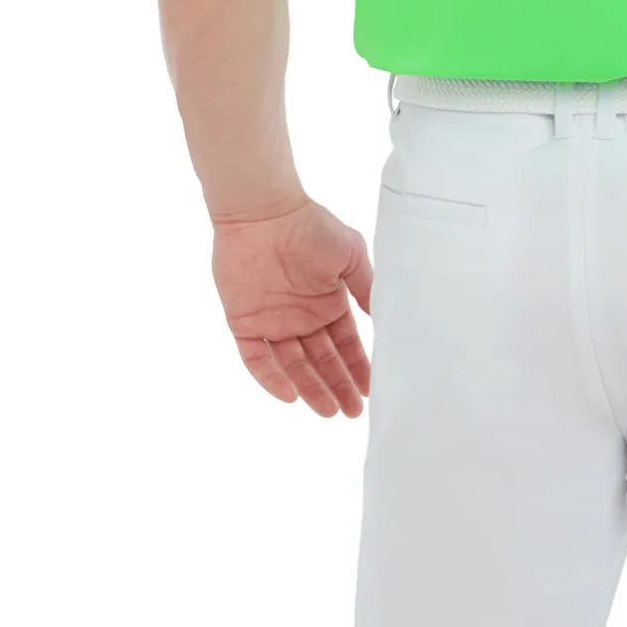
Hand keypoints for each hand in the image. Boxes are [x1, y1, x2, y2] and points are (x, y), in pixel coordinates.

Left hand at [211, 198, 373, 417]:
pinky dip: (270, 378)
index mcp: (328, 302)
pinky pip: (256, 359)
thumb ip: (365, 289)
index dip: (357, 367)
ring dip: (310, 389)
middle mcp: (302, 317)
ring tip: (327, 412)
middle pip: (322, 361)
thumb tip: (383, 320)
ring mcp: (273, 322)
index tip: (370, 389)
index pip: (345, 344)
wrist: (264, 213)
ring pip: (293, 365)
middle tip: (351, 413)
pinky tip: (289, 396)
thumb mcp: (351, 255)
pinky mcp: (243, 323)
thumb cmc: (311, 227)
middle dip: (338, 386)